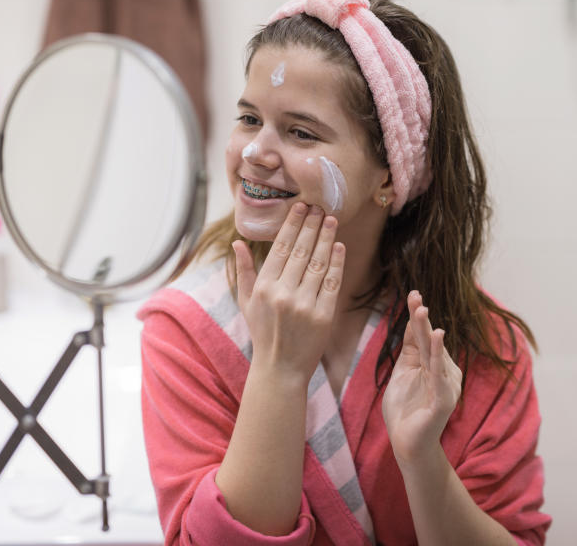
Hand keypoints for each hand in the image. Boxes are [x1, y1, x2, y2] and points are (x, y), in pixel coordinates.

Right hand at [233, 203, 344, 382]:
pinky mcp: (323, 316)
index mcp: (264, 288)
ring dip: (326, 239)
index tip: (300, 207)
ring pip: (317, 263)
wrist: (281, 369)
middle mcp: (283, 294)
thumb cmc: (263, 332)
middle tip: (319, 207)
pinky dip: (336, 263)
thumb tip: (238, 241)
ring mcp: (304, 305)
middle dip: (311, 226)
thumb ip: (244, 271)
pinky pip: (331, 283)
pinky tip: (339, 246)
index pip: (280, 248)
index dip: (292, 225)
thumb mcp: (247, 302)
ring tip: (331, 220)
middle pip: (300, 251)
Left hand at [382, 290, 461, 466]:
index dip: (417, 316)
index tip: (412, 294)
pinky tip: (437, 338)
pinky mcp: (444, 400)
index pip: (422, 336)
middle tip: (415, 296)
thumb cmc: (404, 410)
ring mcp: (445, 385)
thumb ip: (409, 351)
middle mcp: (443, 371)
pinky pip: (439, 375)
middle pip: (429, 340)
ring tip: (422, 312)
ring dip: (428, 332)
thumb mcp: (403, 373)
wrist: (407, 444)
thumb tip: (411, 323)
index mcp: (433, 365)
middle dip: (421, 318)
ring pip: (434, 354)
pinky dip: (437, 357)